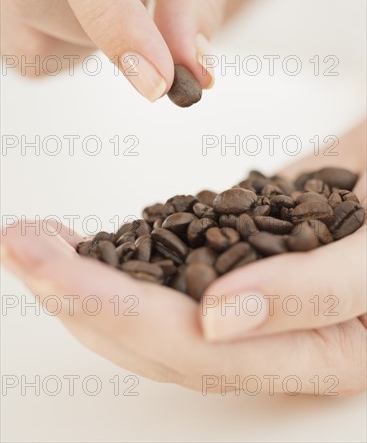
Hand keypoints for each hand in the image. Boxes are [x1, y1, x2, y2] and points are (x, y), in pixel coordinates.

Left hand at [2, 121, 365, 395]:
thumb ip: (313, 295)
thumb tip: (220, 321)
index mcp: (302, 356)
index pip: (192, 348)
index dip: (115, 312)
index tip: (51, 269)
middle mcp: (261, 339)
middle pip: (154, 332)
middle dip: (77, 292)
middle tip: (19, 244)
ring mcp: (241, 297)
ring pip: (149, 303)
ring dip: (85, 272)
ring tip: (33, 238)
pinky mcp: (231, 257)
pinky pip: (167, 266)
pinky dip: (120, 253)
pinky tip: (82, 240)